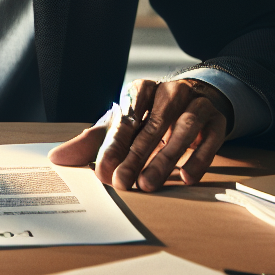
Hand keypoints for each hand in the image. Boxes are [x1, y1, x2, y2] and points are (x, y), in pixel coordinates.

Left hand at [47, 77, 229, 191]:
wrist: (199, 99)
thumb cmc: (152, 117)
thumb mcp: (123, 125)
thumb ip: (92, 142)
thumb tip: (57, 158)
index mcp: (142, 91)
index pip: (127, 117)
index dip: (115, 144)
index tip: (104, 170)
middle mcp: (170, 93)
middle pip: (153, 125)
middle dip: (136, 155)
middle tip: (123, 183)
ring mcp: (197, 104)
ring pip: (183, 129)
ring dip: (166, 157)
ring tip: (149, 184)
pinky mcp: (217, 120)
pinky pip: (211, 139)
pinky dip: (199, 158)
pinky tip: (186, 177)